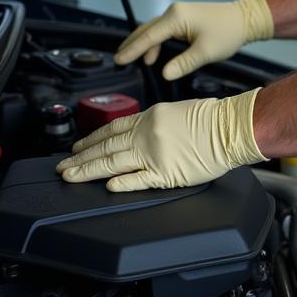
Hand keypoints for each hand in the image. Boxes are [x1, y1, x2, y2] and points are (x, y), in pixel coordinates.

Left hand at [55, 89, 265, 191]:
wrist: (233, 127)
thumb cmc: (213, 118)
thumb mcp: (177, 110)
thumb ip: (154, 122)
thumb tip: (136, 134)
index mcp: (151, 117)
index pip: (112, 129)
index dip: (91, 139)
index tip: (77, 147)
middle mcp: (149, 133)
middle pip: (106, 147)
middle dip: (80, 158)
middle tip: (63, 166)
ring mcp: (155, 154)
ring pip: (113, 162)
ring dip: (88, 170)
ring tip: (71, 176)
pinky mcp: (166, 172)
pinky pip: (138, 179)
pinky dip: (121, 182)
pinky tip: (106, 185)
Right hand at [114, 0, 273, 80]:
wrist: (246, 18)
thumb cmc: (227, 33)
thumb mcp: (205, 52)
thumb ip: (183, 64)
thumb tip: (164, 74)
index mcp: (176, 17)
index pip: (149, 36)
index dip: (133, 50)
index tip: (118, 61)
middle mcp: (174, 12)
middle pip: (146, 30)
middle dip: (132, 44)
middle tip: (118, 60)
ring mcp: (179, 13)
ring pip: (154, 29)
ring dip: (144, 44)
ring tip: (133, 60)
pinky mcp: (184, 17)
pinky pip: (163, 29)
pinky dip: (155, 41)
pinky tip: (153, 55)